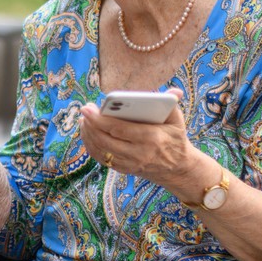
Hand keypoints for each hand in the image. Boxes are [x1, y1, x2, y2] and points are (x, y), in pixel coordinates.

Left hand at [78, 89, 204, 192]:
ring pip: (101, 149)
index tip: (88, 108)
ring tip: (84, 120)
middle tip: (84, 110)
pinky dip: (91, 145)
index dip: (100, 119)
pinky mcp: (124, 169)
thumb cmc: (175, 139)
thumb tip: (174, 91)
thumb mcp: (177, 120)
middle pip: (105, 140)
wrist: (176, 168)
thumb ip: (172, 104)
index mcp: (151, 138)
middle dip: (91, 124)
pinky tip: (88, 133)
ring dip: (88, 134)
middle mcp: (139, 153)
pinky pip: (102, 158)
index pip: (119, 129)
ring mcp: (130, 163)